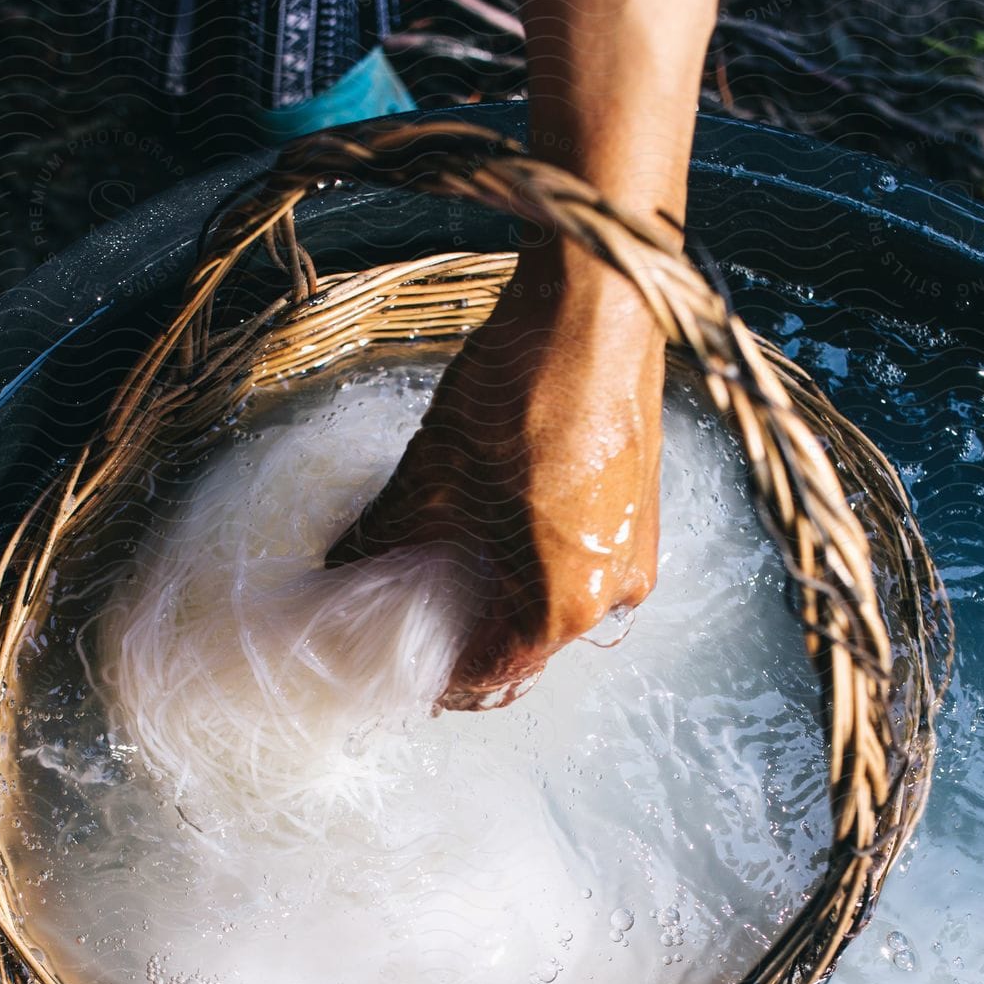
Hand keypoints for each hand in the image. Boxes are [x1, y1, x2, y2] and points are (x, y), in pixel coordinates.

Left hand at [326, 245, 665, 707]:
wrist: (595, 304)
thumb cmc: (523, 392)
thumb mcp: (434, 476)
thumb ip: (386, 536)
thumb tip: (341, 566)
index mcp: (565, 602)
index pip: (496, 673)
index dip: (444, 679)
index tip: (405, 671)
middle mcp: (614, 591)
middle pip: (531, 644)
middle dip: (473, 638)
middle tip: (417, 621)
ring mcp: (636, 550)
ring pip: (559, 603)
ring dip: (507, 598)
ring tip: (452, 572)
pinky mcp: (643, 509)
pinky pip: (586, 563)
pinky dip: (541, 563)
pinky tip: (500, 530)